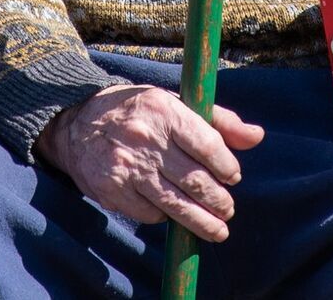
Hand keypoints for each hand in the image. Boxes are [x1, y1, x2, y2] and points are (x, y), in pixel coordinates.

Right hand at [35, 85, 264, 243]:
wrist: (76, 125)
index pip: (208, 145)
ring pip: (176, 205)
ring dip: (202, 222)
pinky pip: (150, 214)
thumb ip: (218, 120)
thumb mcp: (174, 103)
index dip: (227, 167)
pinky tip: (174, 213)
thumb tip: (256, 137)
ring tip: (218, 229)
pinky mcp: (112, 191)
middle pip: (195, 181)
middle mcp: (146, 139)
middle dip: (219, 201)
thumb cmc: (137, 112)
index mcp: (164, 111)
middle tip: (228, 209)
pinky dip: (166, 217)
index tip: (233, 177)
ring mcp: (127, 168)